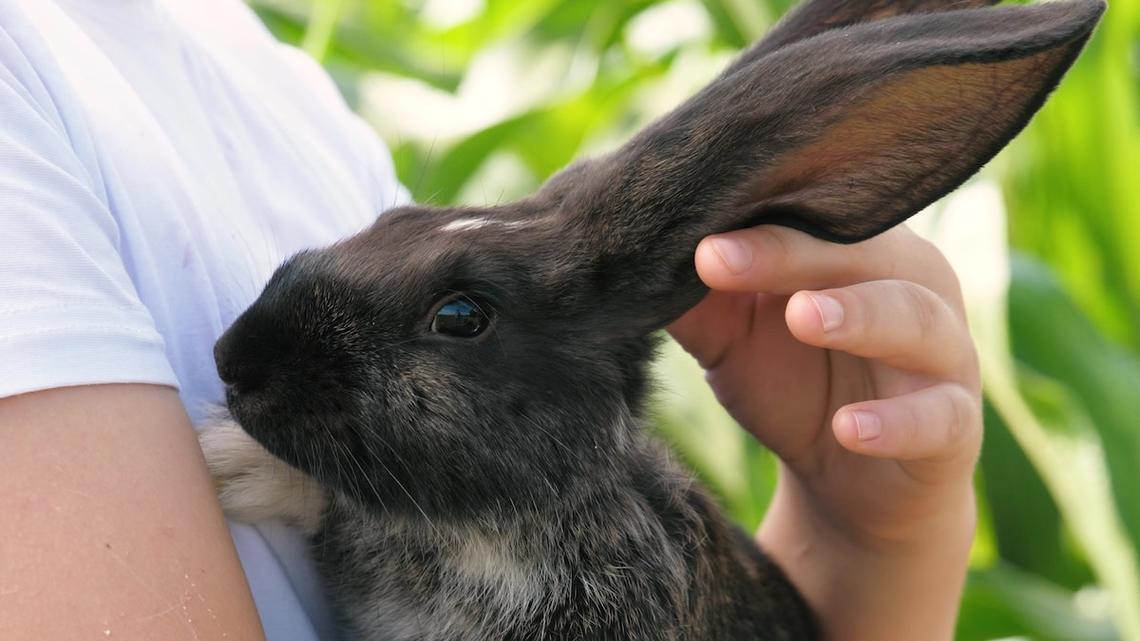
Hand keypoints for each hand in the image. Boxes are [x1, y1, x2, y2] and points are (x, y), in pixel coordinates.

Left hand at [669, 225, 981, 640]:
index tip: (687, 230)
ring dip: (859, 316)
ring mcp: (943, 352)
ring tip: (803, 318)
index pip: (810, 217)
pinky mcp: (958, 422)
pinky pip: (939, 416)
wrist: (850, 481)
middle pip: (860, 254)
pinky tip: (851, 428)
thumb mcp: (733, 343)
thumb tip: (636, 259)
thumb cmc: (792, 385)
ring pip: (914, 320)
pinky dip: (896, 422)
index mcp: (858, 249)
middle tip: (719, 259)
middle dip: (791, 254)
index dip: (750, 221)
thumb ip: (699, 304)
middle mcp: (911, 284)